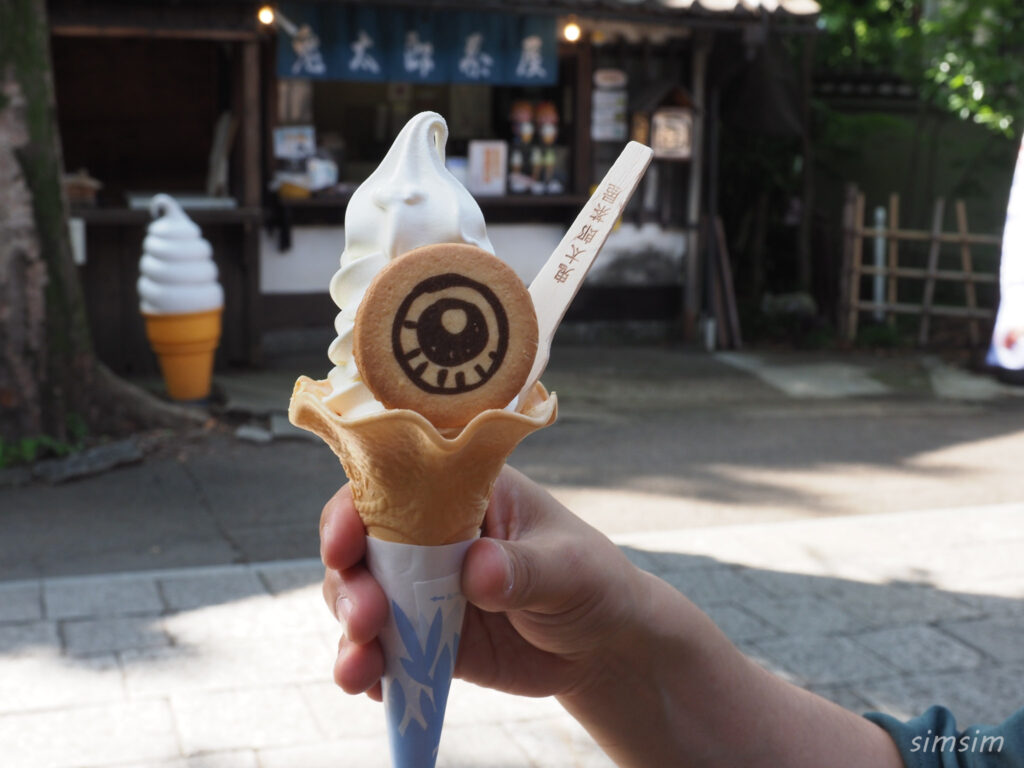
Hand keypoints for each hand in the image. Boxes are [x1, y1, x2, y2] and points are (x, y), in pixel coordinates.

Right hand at [320, 465, 647, 700]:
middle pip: (362, 547)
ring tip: (361, 668)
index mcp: (463, 492)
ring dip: (350, 633)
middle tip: (367, 619)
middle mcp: (431, 535)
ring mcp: (423, 587)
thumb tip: (477, 569)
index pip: (394, 486)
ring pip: (361, 600)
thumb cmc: (591, 582)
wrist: (604, 646)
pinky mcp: (424, 636)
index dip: (355, 510)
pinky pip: (383, 650)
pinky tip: (372, 687)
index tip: (345, 543)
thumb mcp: (569, 568)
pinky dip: (369, 669)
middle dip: (349, 583)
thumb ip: (524, 569)